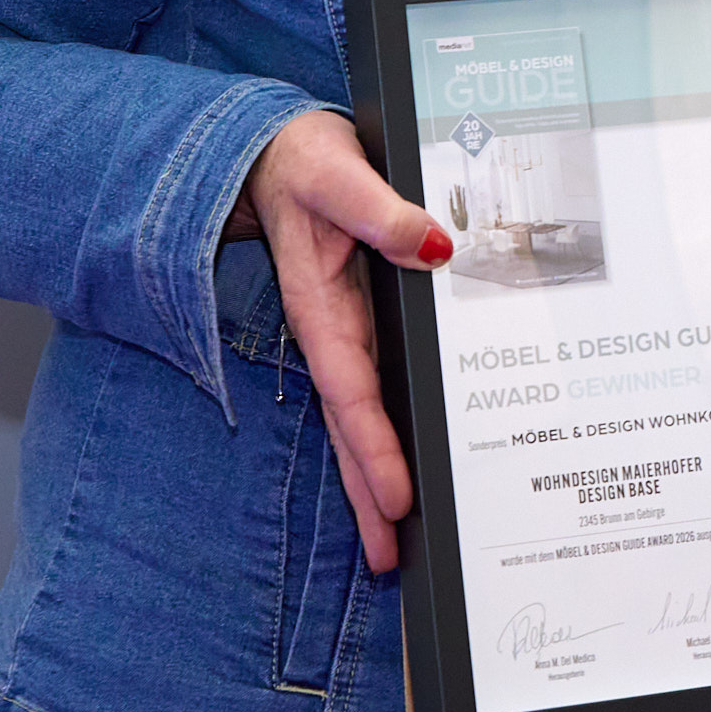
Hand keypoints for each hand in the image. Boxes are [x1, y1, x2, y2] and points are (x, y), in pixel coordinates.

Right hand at [228, 108, 452, 571]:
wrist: (275, 151)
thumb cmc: (303, 161)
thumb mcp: (339, 173)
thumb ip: (383, 210)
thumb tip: (435, 246)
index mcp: (319, 303)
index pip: (351, 388)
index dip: (372, 445)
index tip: (395, 498)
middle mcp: (330, 331)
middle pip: (350, 426)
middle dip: (367, 492)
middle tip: (388, 560)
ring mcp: (343, 334)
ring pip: (357, 418)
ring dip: (371, 477)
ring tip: (390, 545)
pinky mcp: (357, 326)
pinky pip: (369, 390)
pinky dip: (381, 434)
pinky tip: (401, 471)